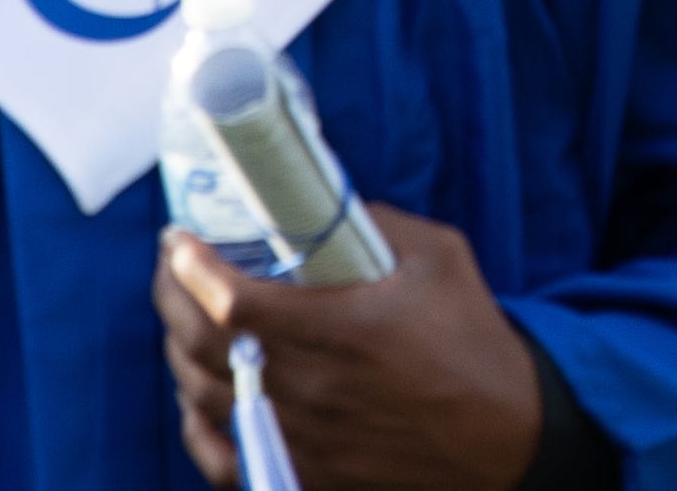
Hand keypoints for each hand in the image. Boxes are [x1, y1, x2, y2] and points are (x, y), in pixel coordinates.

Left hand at [157, 204, 543, 490]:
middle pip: (200, 346)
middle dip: (171, 298)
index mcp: (341, 330)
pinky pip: (219, 455)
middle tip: (172, 268)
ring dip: (180, 350)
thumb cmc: (474, 342)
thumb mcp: (441, 260)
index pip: (231, 300)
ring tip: (186, 318)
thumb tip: (321, 210)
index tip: (176, 239)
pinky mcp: (302, 474)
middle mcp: (309, 388)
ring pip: (202, 395)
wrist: (505, 436)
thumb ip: (377, 226)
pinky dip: (196, 421)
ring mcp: (299, 439)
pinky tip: (197, 393)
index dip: (189, 267)